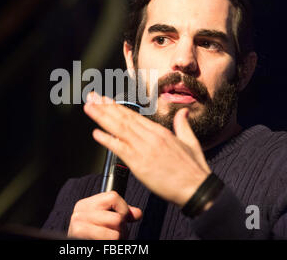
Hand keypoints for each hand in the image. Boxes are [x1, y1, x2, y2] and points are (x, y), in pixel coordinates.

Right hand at [68, 191, 141, 239]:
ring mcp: (78, 221)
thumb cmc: (92, 239)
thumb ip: (120, 214)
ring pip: (116, 223)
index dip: (123, 210)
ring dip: (118, 236)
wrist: (78, 250)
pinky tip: (104, 243)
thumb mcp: (105, 223)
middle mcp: (80, 211)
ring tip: (110, 239)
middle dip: (121, 227)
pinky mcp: (79, 232)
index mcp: (85, 205)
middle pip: (117, 214)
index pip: (113, 196)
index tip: (122, 219)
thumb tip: (137, 213)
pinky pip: (111, 236)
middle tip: (114, 235)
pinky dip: (112, 243)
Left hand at [84, 92, 210, 206]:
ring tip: (89, 107)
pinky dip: (107, 140)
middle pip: (123, 118)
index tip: (105, 100)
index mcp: (160, 132)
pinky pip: (119, 149)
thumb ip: (183, 125)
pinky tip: (96, 133)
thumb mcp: (191, 142)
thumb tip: (183, 112)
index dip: (117, 107)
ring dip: (102, 117)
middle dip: (105, 106)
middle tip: (91, 97)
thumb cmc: (194, 169)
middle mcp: (150, 137)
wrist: (197, 189)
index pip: (134, 115)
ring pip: (119, 128)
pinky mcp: (139, 164)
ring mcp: (144, 149)